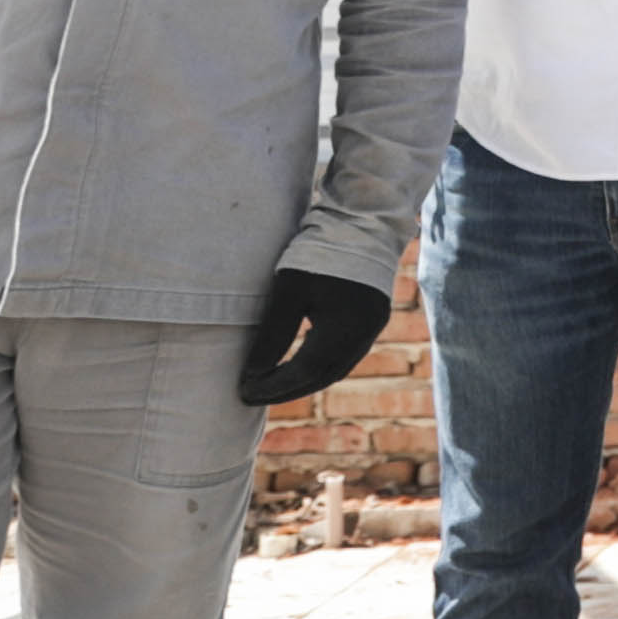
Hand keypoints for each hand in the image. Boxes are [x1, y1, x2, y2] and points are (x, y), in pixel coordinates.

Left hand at [230, 266, 392, 405]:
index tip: (244, 390)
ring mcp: (372, 327)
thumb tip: (252, 373)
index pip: (306, 371)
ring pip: (336, 369)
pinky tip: (298, 364)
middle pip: (323, 376)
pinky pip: (344, 355)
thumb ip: (274, 333)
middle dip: (286, 390)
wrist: (362, 223)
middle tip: (252, 395)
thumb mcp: (290, 291)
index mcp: (346, 329)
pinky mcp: (372, 319)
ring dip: (303, 381)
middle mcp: (365, 335)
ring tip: (271, 385)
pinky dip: (318, 366)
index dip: (274, 385)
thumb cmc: (320, 253)